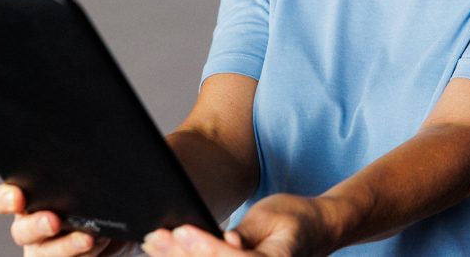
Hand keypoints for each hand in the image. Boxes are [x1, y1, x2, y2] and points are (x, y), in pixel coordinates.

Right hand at [0, 183, 120, 255]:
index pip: (5, 198)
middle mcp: (32, 227)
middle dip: (37, 226)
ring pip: (47, 253)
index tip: (17, 198)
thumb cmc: (102, 197)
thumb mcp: (94, 180)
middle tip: (54, 221)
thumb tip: (94, 167)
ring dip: (67, 246)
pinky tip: (101, 242)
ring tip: (89, 238)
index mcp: (32, 198)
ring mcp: (46, 251)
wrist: (122, 226)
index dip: (6, 199)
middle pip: (23, 231)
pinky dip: (86, 254)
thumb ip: (85, 175)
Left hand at [143, 195, 333, 256]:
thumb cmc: (294, 217)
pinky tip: (169, 254)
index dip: (206, 246)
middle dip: (182, 256)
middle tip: (155, 237)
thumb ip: (249, 232)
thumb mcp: (273, 215)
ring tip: (154, 245)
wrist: (316, 231)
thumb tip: (227, 241)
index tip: (182, 231)